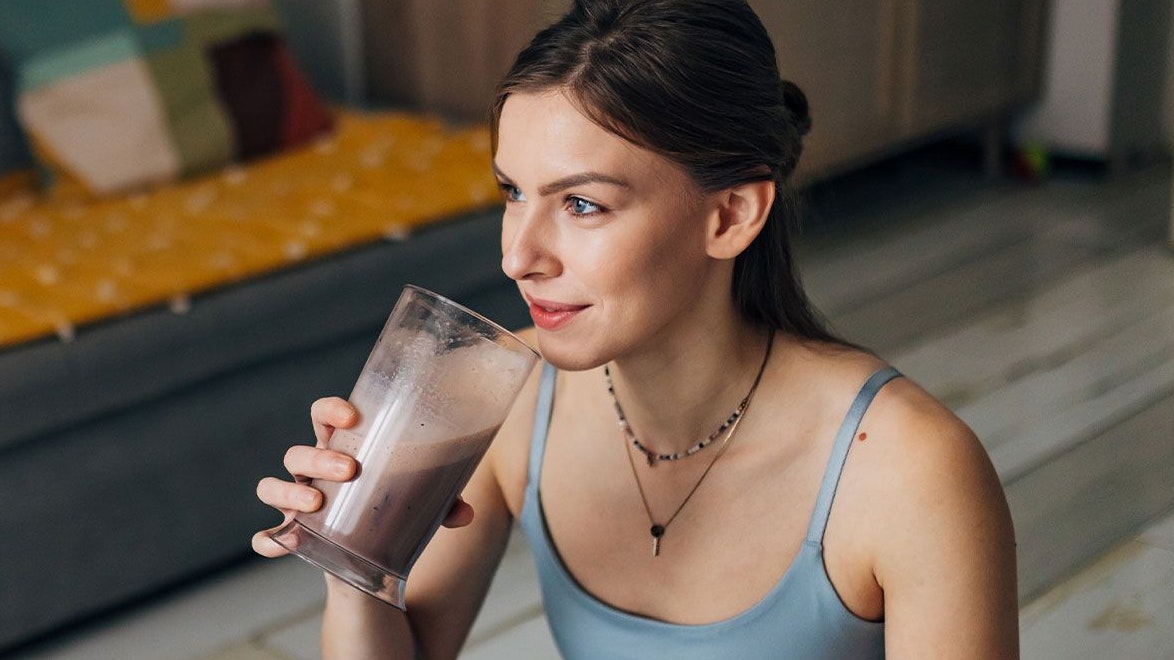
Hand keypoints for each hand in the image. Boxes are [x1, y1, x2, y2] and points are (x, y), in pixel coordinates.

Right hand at [251, 397, 473, 557]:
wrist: (372, 548)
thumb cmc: (392, 503)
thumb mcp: (418, 500)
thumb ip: (442, 502)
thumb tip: (465, 513)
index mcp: (341, 448)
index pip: (323, 417)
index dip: (330, 410)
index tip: (351, 415)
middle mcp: (313, 471)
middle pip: (298, 452)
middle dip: (318, 457)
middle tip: (349, 469)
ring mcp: (298, 501)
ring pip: (273, 486)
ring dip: (290, 492)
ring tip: (316, 504)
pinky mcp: (293, 533)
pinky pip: (267, 536)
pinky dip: (268, 539)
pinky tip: (281, 544)